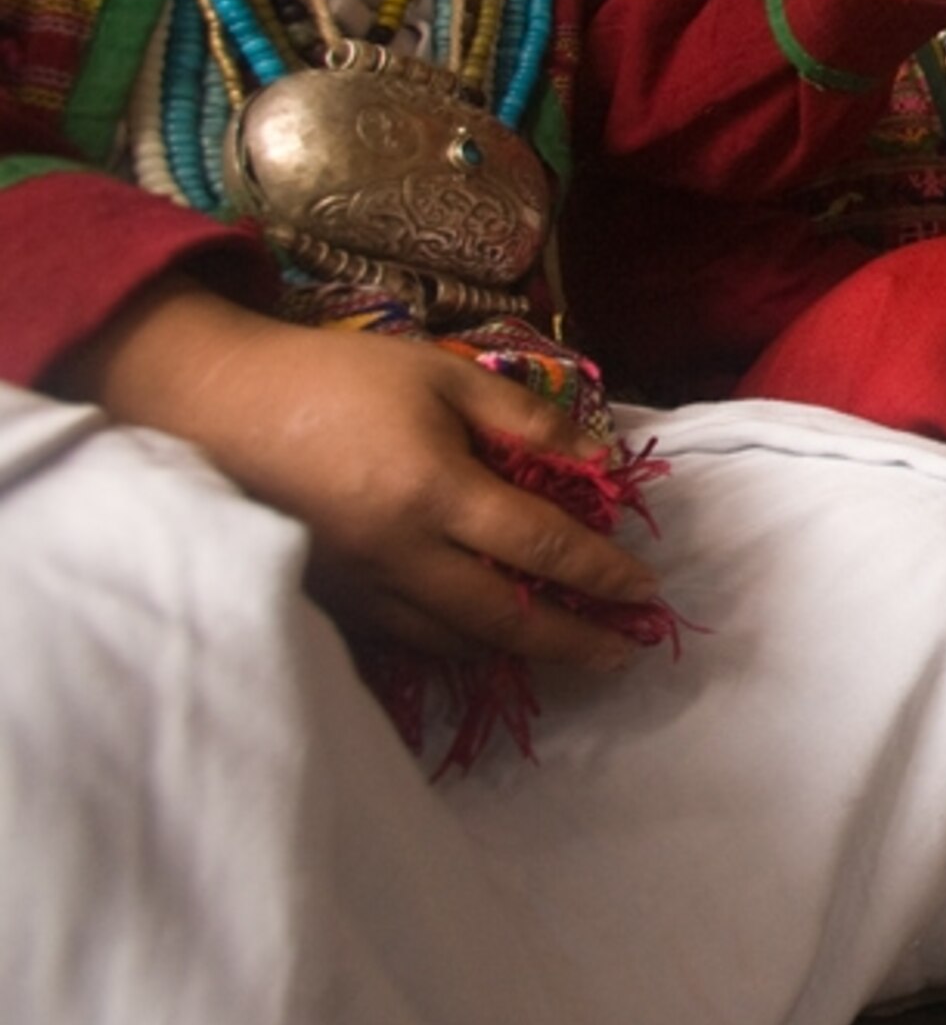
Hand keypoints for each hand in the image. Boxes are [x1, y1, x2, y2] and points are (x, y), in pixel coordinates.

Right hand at [66, 282, 662, 666]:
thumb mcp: (444, 374)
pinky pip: (405, 636)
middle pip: (503, 618)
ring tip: (568, 645)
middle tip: (625, 650)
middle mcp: (397, 552)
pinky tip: (488, 636)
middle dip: (572, 640)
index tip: (647, 591)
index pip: (539, 546)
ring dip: (517, 647)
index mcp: (432, 491)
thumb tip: (599, 459)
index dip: (599, 572)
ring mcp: (358, 584)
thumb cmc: (339, 378)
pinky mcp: (328, 597)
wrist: (219, 403)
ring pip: (452, 638)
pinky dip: (456, 641)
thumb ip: (526, 419)